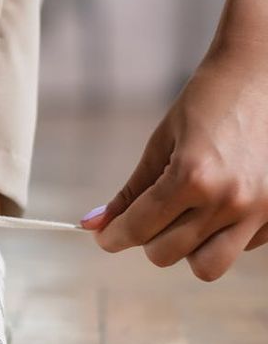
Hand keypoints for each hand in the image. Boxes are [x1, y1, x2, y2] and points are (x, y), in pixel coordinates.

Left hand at [81, 38, 267, 280]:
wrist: (261, 77)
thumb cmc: (205, 103)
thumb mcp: (160, 143)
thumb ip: (130, 191)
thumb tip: (93, 225)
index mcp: (192, 177)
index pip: (140, 228)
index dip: (113, 237)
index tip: (104, 237)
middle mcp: (229, 201)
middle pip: (167, 254)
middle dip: (146, 239)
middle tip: (145, 216)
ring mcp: (261, 212)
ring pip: (206, 266)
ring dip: (185, 249)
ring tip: (182, 217)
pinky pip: (239, 249)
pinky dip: (220, 236)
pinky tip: (218, 204)